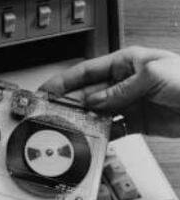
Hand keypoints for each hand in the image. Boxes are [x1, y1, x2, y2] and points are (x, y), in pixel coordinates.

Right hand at [39, 46, 179, 136]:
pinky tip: (95, 137)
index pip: (87, 71)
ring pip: (100, 112)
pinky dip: (105, 133)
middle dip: (72, 104)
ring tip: (72, 127)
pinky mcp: (139, 121)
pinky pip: (115, 127)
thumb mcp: (152, 76)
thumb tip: (95, 101)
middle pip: (90, 93)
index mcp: (127, 62)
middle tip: (55, 114)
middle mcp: (125, 81)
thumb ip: (119, 90)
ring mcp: (131, 102)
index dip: (65, 80)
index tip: (47, 90)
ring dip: (87, 120)